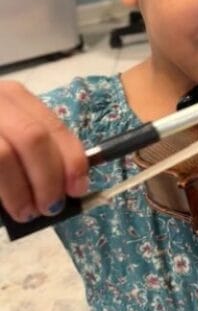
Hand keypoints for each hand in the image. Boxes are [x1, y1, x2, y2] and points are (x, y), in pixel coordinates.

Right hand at [0, 81, 89, 222]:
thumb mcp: (8, 133)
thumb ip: (31, 150)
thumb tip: (65, 186)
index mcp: (12, 97)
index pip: (52, 127)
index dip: (71, 160)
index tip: (78, 189)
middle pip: (32, 139)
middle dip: (47, 179)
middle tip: (50, 207)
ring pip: (3, 156)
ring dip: (18, 191)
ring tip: (25, 213)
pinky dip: (1, 191)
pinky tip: (1, 207)